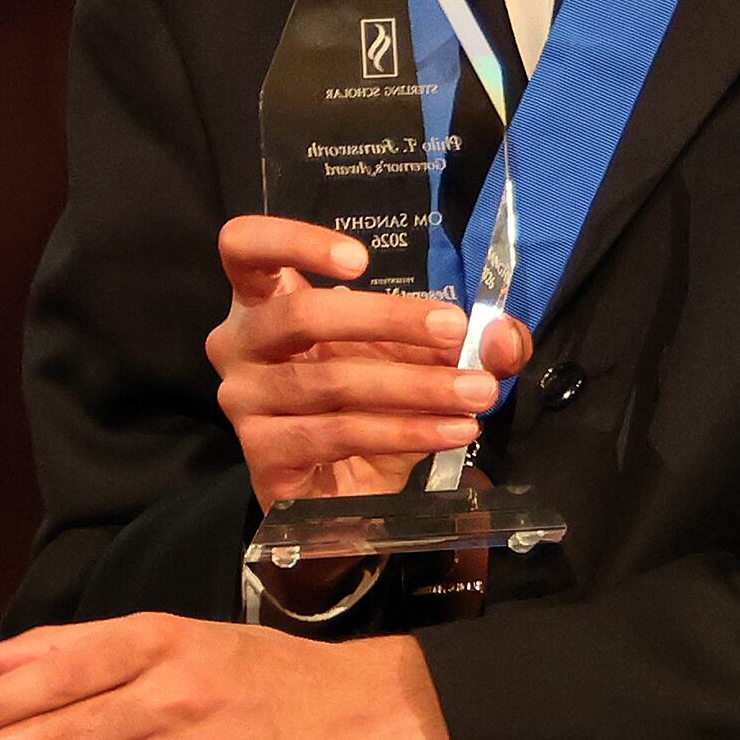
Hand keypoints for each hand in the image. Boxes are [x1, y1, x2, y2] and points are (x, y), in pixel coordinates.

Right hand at [211, 217, 525, 504]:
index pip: (244, 247)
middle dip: (388, 318)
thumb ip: (461, 341)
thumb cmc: (366, 410)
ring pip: (331, 381)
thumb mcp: (416, 362)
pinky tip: (452, 431)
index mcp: (263, 303)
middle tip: (456, 330)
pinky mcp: (262, 454)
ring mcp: (243, 401)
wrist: (341, 498)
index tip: (360, 260)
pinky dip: (405, 432)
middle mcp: (237, 345)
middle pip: (300, 314)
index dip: (292, 240)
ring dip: (415, 385)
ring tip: (475, 392)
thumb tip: (502, 335)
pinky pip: (337, 434)